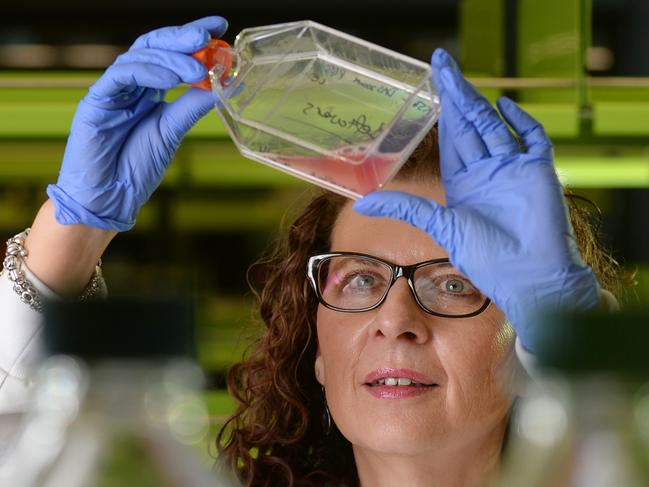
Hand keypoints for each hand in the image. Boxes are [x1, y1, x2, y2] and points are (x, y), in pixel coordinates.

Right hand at [47, 16, 227, 230]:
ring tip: (198, 68)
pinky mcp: (96, 101)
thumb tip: (221, 86)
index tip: (220, 27)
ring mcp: (113, 91)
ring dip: (171, 57)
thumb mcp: (173, 132)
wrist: (111, 198)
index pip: (170, 53)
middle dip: (182, 37)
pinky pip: (122, 76)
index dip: (192, 38)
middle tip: (208, 34)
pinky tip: (172, 78)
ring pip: (139, 56)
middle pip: (154, 46)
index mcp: (148, 91)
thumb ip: (192, 107)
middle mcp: (130, 86)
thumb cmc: (136, 168)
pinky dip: (149, 72)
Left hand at [353, 48, 599, 351]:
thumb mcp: (440, 225)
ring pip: (494, 126)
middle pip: (470, 125)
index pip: (451, 139)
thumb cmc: (486, 257)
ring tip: (459, 77)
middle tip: (442, 65)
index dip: (441, 113)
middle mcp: (487, 172)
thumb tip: (361, 202)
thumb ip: (405, 208)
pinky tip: (504, 105)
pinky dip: (521, 121)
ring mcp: (513, 169)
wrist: (528, 276)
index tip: (430, 87)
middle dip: (456, 96)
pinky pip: (533, 138)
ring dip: (478, 102)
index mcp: (463, 183)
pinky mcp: (538, 171)